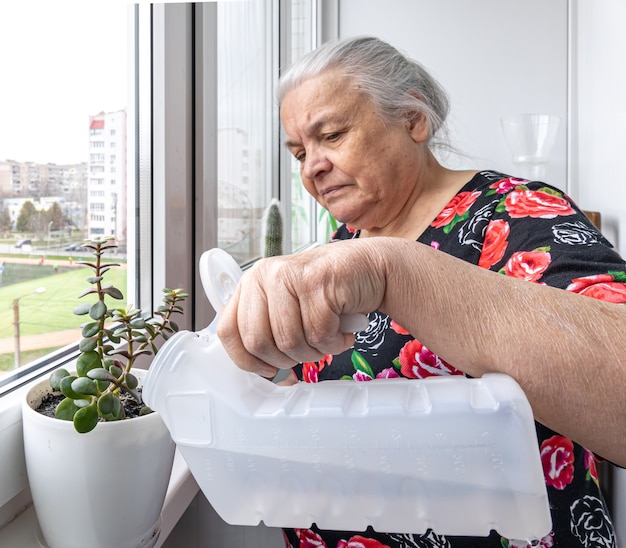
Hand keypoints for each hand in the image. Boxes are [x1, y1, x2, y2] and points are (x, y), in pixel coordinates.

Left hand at [217, 240, 385, 376]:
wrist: (370, 269)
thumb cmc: (329, 292)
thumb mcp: (289, 307)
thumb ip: (268, 331)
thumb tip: (264, 374)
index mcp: (251, 283)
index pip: (228, 331)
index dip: (247, 360)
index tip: (269, 370)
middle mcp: (265, 275)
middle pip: (258, 342)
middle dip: (286, 359)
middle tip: (306, 351)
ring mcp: (290, 276)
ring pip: (289, 342)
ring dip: (315, 352)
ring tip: (328, 336)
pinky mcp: (318, 282)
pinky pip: (318, 334)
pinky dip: (335, 342)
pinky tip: (342, 330)